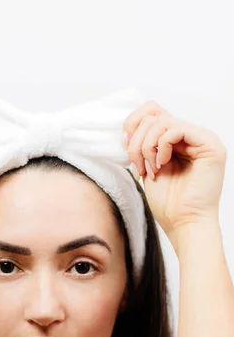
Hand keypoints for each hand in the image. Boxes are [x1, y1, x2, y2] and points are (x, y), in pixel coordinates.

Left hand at [122, 100, 226, 240]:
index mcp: (178, 139)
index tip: (126, 148)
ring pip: (162, 121)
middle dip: (137, 140)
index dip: (133, 124)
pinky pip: (176, 128)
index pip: (152, 112)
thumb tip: (127, 128)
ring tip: (150, 169)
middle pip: (154, 114)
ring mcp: (203, 139)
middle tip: (138, 165)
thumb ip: (142, 145)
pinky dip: (161, 146)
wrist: (183, 223)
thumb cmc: (168, 202)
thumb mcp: (147, 166)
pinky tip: (162, 165)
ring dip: (147, 146)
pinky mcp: (210, 145)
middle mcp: (192, 136)